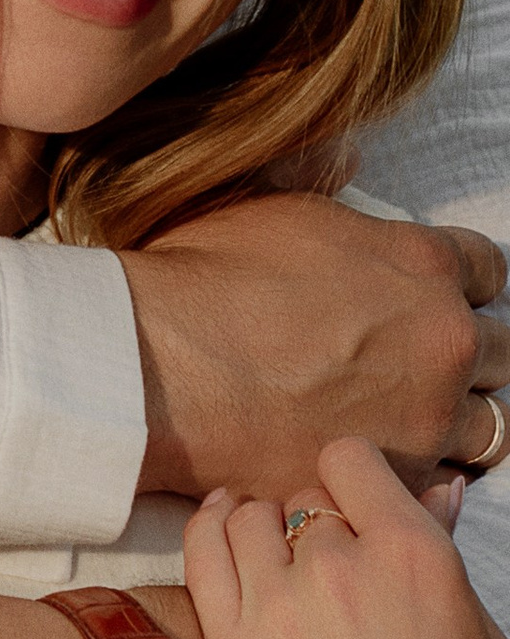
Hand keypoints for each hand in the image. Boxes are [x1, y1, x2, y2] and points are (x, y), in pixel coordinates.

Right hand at [128, 193, 508, 503]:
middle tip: (416, 362)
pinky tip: (381, 458)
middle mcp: (444, 336)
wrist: (161, 366)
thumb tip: (348, 158)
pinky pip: (444, 481)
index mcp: (421, 261)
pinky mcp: (397, 476)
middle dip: (465, 354)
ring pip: (490, 425)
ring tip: (406, 419)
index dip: (460, 285)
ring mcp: (429, 413)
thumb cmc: (204, 281)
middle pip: (501, 350)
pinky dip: (421, 472)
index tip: (433, 300)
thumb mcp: (275, 208)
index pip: (489, 270)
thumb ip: (338, 207)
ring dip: (455, 418)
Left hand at [185, 442, 509, 638]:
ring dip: (260, 529)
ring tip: (273, 556)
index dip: (352, 479)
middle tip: (329, 569)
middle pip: (301, 501)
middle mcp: (339, 568)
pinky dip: (207, 530)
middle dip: (315, 525)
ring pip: (244, 519)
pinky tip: (218, 527)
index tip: (355, 503)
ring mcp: (278, 607)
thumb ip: (442, 556)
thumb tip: (439, 490)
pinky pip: (201, 554)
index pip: (352, 463)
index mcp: (416, 559)